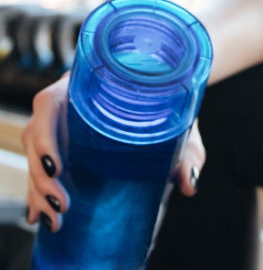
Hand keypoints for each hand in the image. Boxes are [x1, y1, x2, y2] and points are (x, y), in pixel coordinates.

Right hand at [22, 77, 205, 232]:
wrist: (172, 94)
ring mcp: (64, 123)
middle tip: (62, 203)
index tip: (56, 167)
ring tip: (56, 217)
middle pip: (36, 133)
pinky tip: (40, 218)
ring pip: (34, 153)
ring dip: (37, 188)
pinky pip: (40, 166)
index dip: (45, 133)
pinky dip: (37, 192)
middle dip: (40, 174)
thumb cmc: (173, 102)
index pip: (51, 101)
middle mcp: (70, 101)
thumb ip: (189, 150)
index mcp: (89, 83)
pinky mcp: (65, 144)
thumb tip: (189, 183)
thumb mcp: (181, 121)